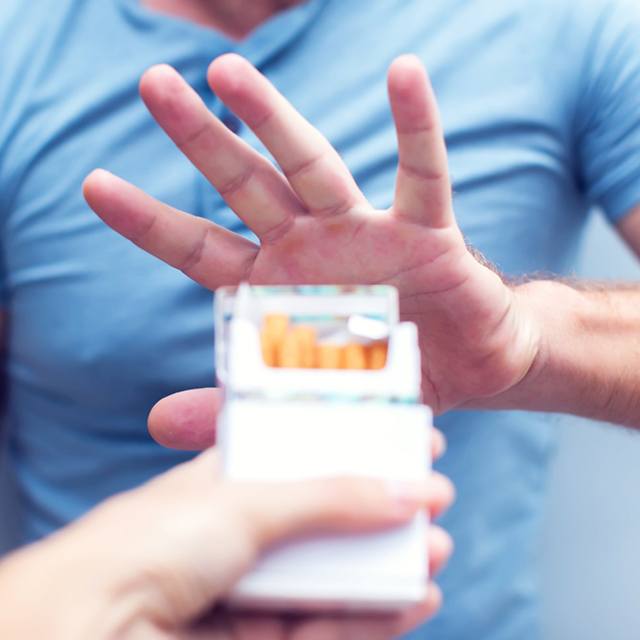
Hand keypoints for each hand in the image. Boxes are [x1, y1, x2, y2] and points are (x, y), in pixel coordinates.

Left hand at [0, 432, 452, 639]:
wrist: (82, 631)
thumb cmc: (149, 542)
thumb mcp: (247, 502)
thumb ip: (328, 499)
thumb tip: (405, 488)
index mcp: (228, 479)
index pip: (306, 458)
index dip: (356, 450)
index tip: (403, 441)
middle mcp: (239, 532)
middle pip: (326, 520)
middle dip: (383, 513)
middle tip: (434, 500)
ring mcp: (247, 587)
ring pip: (331, 576)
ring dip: (386, 567)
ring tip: (436, 552)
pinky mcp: (254, 637)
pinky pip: (324, 623)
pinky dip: (370, 615)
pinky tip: (412, 600)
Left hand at [83, 53, 539, 412]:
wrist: (461, 370)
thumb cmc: (379, 377)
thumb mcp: (302, 397)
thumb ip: (233, 405)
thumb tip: (155, 423)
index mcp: (277, 287)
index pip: (201, 249)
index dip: (150, 221)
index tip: (94, 184)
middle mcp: (311, 248)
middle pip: (246, 185)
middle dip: (202, 138)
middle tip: (154, 82)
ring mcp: (366, 234)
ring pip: (313, 166)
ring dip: (272, 119)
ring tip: (226, 71)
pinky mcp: (426, 234)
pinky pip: (422, 174)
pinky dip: (416, 127)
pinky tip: (405, 74)